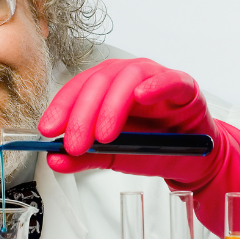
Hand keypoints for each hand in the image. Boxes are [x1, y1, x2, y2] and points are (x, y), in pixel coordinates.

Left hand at [38, 58, 219, 186]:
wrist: (192, 161)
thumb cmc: (152, 150)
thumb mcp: (112, 156)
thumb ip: (84, 157)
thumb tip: (54, 159)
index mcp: (107, 88)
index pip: (78, 88)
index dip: (61, 107)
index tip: (48, 131)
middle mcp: (128, 77)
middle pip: (99, 82)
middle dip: (82, 114)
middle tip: (75, 144)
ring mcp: (156, 79)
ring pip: (128, 77)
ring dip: (112, 106)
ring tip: (104, 136)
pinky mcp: (185, 88)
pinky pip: (170, 80)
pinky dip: (156, 86)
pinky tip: (142, 97)